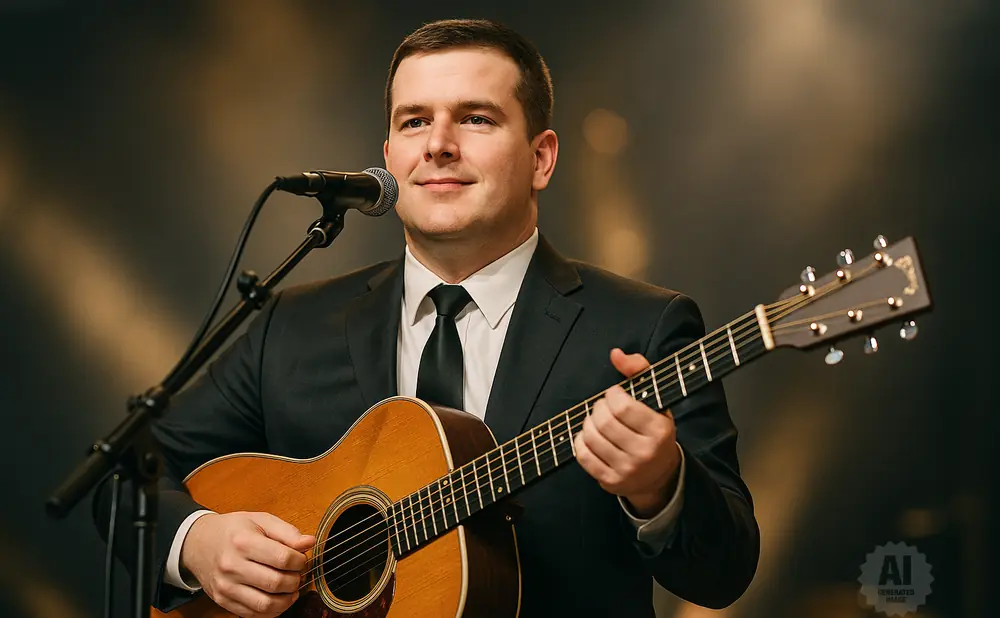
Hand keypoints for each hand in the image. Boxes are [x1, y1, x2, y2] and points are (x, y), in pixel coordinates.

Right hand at [181, 511, 315, 617]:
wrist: (198, 543)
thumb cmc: (232, 530)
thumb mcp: (260, 520)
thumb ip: (287, 532)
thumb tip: (309, 543)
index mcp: (243, 541)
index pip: (283, 558)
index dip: (300, 561)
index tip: (302, 559)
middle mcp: (232, 566)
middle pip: (276, 583)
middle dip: (296, 581)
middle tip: (298, 574)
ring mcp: (226, 586)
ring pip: (266, 605)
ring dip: (287, 600)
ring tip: (291, 589)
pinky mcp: (222, 601)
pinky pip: (253, 614)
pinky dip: (271, 611)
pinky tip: (278, 598)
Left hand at [574, 348, 681, 516]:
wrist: (659, 476)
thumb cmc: (654, 430)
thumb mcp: (656, 399)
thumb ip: (639, 370)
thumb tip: (615, 354)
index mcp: (660, 430)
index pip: (622, 406)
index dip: (612, 395)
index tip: (614, 394)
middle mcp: (645, 452)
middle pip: (604, 421)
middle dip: (598, 408)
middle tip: (603, 407)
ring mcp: (628, 470)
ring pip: (591, 437)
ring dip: (588, 423)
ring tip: (596, 420)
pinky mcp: (611, 482)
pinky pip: (583, 456)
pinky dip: (580, 441)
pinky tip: (589, 436)